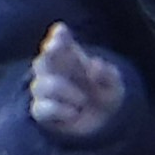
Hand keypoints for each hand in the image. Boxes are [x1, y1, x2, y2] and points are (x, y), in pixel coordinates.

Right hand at [26, 23, 126, 137]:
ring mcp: (46, 91)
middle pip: (43, 60)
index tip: (61, 31)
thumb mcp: (114, 83)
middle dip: (48, 54)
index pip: (61, 42)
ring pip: (41, 85)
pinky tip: (74, 112)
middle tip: (54, 48)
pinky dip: (57, 109)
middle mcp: (54, 71)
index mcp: (71, 58)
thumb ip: (107, 74)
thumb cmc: (106, 94)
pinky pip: (40, 108)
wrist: (104, 123)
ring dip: (63, 90)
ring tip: (83, 99)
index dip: (58, 36)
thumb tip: (94, 66)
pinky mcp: (42, 111)